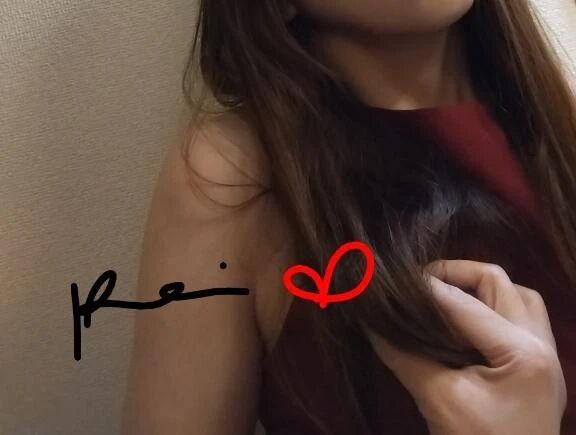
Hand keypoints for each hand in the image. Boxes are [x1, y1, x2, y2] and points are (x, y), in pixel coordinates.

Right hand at [364, 260, 566, 434]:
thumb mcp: (439, 401)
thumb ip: (405, 356)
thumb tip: (371, 324)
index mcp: (522, 351)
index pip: (464, 303)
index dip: (424, 287)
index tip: (392, 281)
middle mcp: (541, 343)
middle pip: (499, 282)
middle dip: (455, 274)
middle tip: (418, 284)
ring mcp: (546, 354)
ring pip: (518, 295)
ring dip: (480, 288)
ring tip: (445, 296)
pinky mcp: (540, 366)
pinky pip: (522, 317)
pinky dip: (494, 308)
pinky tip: (468, 321)